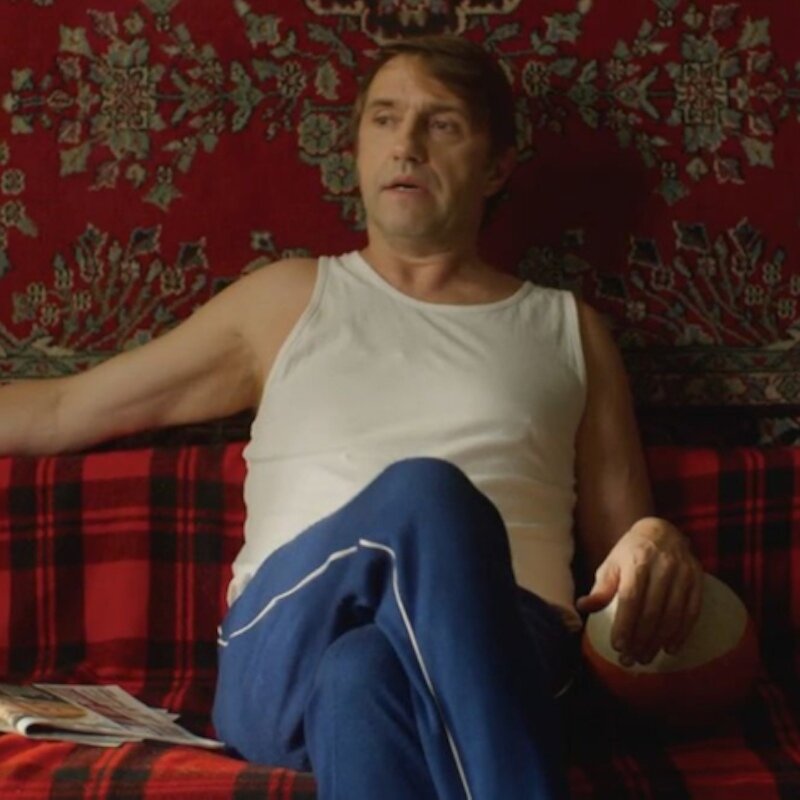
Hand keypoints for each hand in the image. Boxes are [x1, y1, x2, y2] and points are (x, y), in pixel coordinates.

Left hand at [576, 517, 703, 665]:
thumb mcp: (612, 564)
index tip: (617, 646)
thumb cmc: (631, 552)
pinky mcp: (697, 580)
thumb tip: (582, 607)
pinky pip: (692, 612)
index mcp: (637, 561)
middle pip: (652, 610)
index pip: (631, 598)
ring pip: (673, 615)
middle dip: (640, 639)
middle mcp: (662, 566)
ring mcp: (683, 573)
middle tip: (630, 660)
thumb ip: (601, 588)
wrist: (662, 532)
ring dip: (658, 641)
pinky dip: (681, 633)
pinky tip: (670, 648)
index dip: (624, 624)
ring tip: (645, 657)